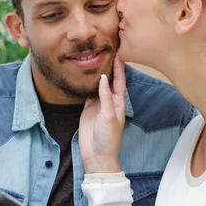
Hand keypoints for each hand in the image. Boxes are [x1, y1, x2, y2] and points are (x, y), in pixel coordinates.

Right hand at [79, 52, 125, 172]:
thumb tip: (103, 78)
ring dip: (98, 73)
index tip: (118, 52)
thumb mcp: (108, 116)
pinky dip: (87, 84)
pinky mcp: (88, 109)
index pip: (119, 81)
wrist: (97, 156)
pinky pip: (88, 93)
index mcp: (118, 103)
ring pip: (98, 85)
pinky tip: (85, 74)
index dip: (119, 67)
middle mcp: (109, 102)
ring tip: (95, 57)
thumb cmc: (107, 139)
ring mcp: (98, 105)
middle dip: (109, 66)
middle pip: (109, 80)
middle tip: (107, 50)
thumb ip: (105, 97)